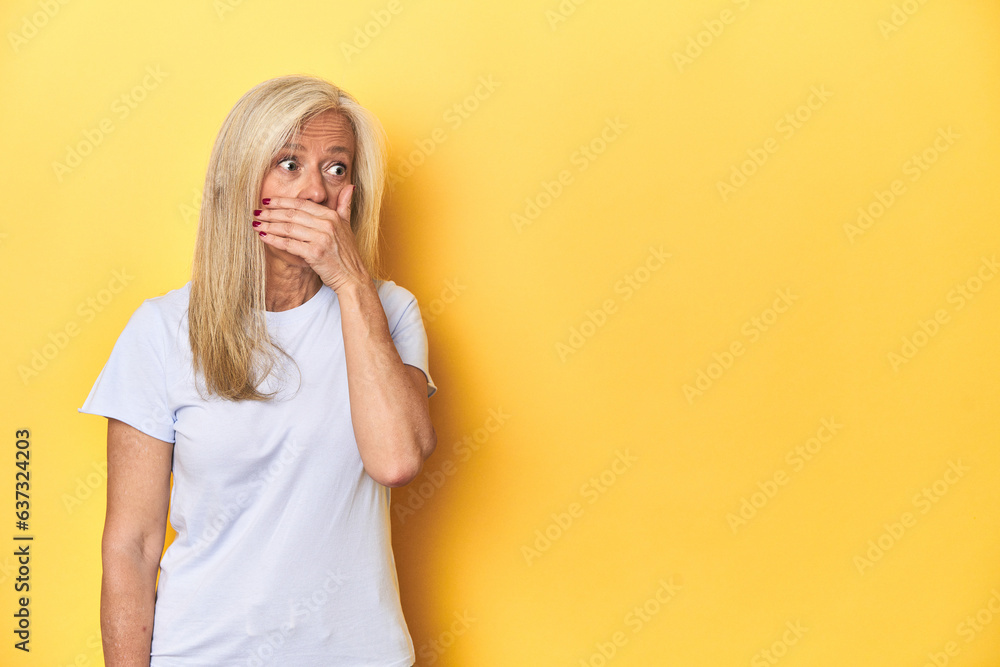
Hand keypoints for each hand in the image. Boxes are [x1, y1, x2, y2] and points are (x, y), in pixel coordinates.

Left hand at [253, 185, 369, 292]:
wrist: (352, 277)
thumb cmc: (347, 253)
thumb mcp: (348, 225)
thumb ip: (345, 205)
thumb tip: (350, 187)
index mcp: (332, 216)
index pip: (302, 204)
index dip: (283, 202)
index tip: (268, 201)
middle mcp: (327, 225)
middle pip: (292, 214)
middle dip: (272, 213)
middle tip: (257, 212)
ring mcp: (321, 240)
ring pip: (288, 228)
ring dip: (269, 225)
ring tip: (256, 224)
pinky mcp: (314, 254)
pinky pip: (289, 244)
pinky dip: (274, 240)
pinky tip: (263, 237)